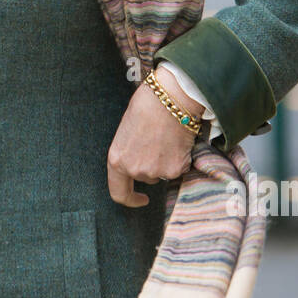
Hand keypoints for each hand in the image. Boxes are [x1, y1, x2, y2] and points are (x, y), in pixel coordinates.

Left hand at [106, 65, 203, 207]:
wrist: (171, 98)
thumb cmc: (147, 106)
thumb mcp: (127, 131)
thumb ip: (129, 151)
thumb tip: (139, 158)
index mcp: (117, 160)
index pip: (119, 193)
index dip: (130, 199)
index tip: (141, 199)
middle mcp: (135, 170)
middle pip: (146, 178)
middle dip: (152, 165)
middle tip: (157, 141)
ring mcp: (156, 172)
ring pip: (163, 173)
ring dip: (166, 161)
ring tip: (166, 137)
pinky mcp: (176, 169)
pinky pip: (180, 168)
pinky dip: (181, 158)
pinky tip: (178, 139)